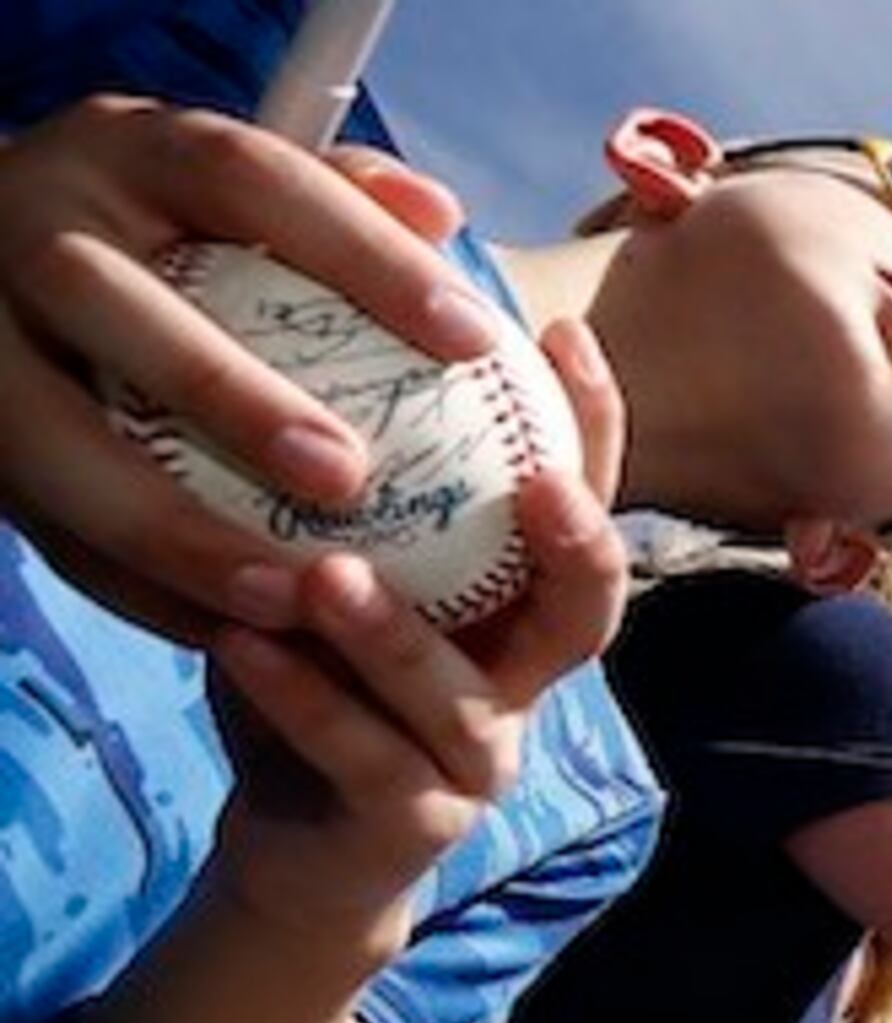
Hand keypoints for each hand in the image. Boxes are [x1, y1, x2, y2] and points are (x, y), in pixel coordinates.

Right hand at [0, 96, 503, 639]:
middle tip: (349, 477)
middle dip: (227, 395)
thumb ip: (337, 196)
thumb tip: (442, 218)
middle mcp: (29, 225)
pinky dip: (137, 585)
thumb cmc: (168, 229)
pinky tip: (237, 630)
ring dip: (173, 529)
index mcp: (127, 152)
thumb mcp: (231, 192)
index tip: (475, 340)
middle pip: (110, 304)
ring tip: (292, 596)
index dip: (363, 254)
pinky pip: (43, 524)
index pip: (247, 177)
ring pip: (50, 438)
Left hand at [199, 319, 627, 944]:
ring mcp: (474, 757)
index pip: (586, 507)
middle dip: (578, 547)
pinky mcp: (412, 822)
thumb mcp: (346, 564)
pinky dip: (301, 699)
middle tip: (539, 484)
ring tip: (329, 574)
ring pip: (461, 696)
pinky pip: (362, 756)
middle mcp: (523, 681)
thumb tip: (326, 306)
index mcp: (522, 608)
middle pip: (587, 616)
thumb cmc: (322, 676)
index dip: (593, 428)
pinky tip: (240, 643)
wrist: (300, 837)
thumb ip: (358, 480)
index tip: (561, 336)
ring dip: (397, 635)